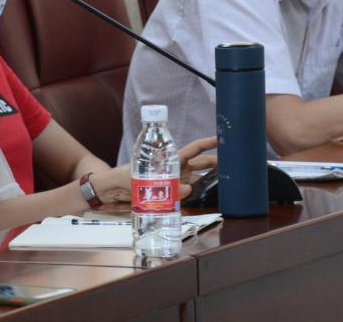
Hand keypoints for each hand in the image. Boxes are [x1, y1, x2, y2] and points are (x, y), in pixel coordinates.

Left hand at [90, 137, 217, 203]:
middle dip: (215, 164)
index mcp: (168, 159)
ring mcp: (172, 183)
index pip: (192, 149)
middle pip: (200, 165)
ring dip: (209, 183)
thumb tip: (187, 189)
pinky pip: (185, 198)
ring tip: (226, 185)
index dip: (206, 144)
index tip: (221, 139)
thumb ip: (157, 184)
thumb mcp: (136, 178)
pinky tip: (208, 203)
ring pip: (196, 181)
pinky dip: (196, 200)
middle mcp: (174, 170)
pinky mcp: (168, 197)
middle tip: (233, 166)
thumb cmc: (120, 177)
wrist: (109, 191)